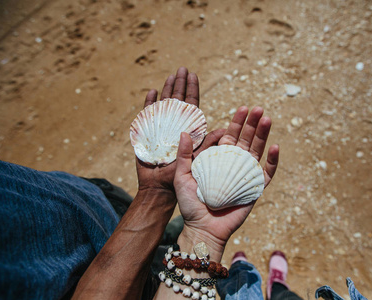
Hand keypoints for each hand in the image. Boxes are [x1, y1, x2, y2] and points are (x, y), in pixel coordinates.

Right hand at [136, 67, 223, 190]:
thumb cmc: (182, 178)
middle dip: (180, 84)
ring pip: (164, 105)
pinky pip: (147, 115)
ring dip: (167, 90)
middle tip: (182, 69)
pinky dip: (149, 104)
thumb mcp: (198, 159)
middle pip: (177, 101)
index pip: (191, 105)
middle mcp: (174, 126)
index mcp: (187, 130)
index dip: (192, 89)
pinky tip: (152, 92)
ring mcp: (159, 129)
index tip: (193, 74)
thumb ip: (208, 143)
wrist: (159, 189)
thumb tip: (226, 128)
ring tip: (171, 76)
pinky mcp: (146, 134)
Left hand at [174, 106, 278, 259]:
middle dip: (252, 124)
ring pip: (257, 151)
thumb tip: (185, 131)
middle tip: (258, 109)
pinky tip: (275, 147)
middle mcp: (233, 164)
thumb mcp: (181, 176)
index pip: (230, 136)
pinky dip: (272, 161)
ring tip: (267, 119)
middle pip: (246, 139)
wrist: (202, 228)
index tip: (242, 108)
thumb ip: (184, 155)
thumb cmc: (190, 204)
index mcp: (218, 158)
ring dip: (263, 135)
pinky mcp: (255, 189)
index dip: (237, 122)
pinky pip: (266, 173)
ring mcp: (245, 175)